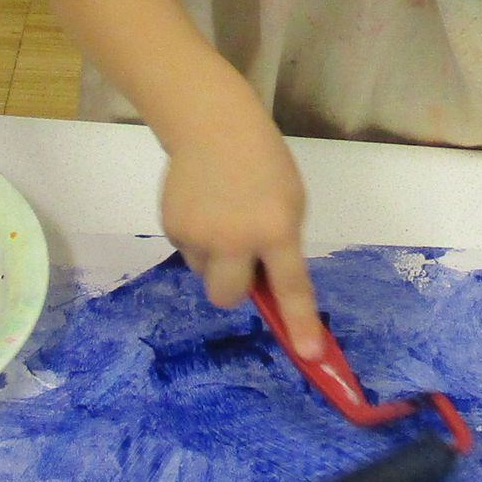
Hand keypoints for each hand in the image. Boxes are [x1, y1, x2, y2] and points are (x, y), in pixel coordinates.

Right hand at [159, 93, 322, 353]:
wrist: (212, 126)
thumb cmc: (264, 165)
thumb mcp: (289, 203)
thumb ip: (280, 246)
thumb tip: (264, 291)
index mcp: (276, 229)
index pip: (290, 286)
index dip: (300, 324)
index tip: (309, 356)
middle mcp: (236, 238)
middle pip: (229, 297)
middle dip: (234, 286)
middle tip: (241, 255)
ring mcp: (199, 235)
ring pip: (206, 275)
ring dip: (214, 260)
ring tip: (221, 217)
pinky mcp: (172, 228)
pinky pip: (188, 254)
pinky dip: (197, 240)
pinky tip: (203, 208)